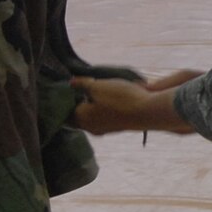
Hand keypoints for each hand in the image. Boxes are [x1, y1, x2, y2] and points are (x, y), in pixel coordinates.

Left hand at [71, 71, 199, 135]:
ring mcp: (106, 128)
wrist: (149, 111)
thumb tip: (70, 83)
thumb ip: (82, 84)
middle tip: (78, 88)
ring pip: (92, 116)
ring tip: (94, 90)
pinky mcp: (118, 126)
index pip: (64, 114)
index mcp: (81, 119)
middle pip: (78, 116)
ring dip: (91, 105)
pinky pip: (104, 117)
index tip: (64, 90)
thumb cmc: (120, 98)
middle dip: (77, 103)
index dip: (63, 102)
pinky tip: (109, 97)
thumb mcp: (98, 86)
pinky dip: (103, 108)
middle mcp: (91, 127)